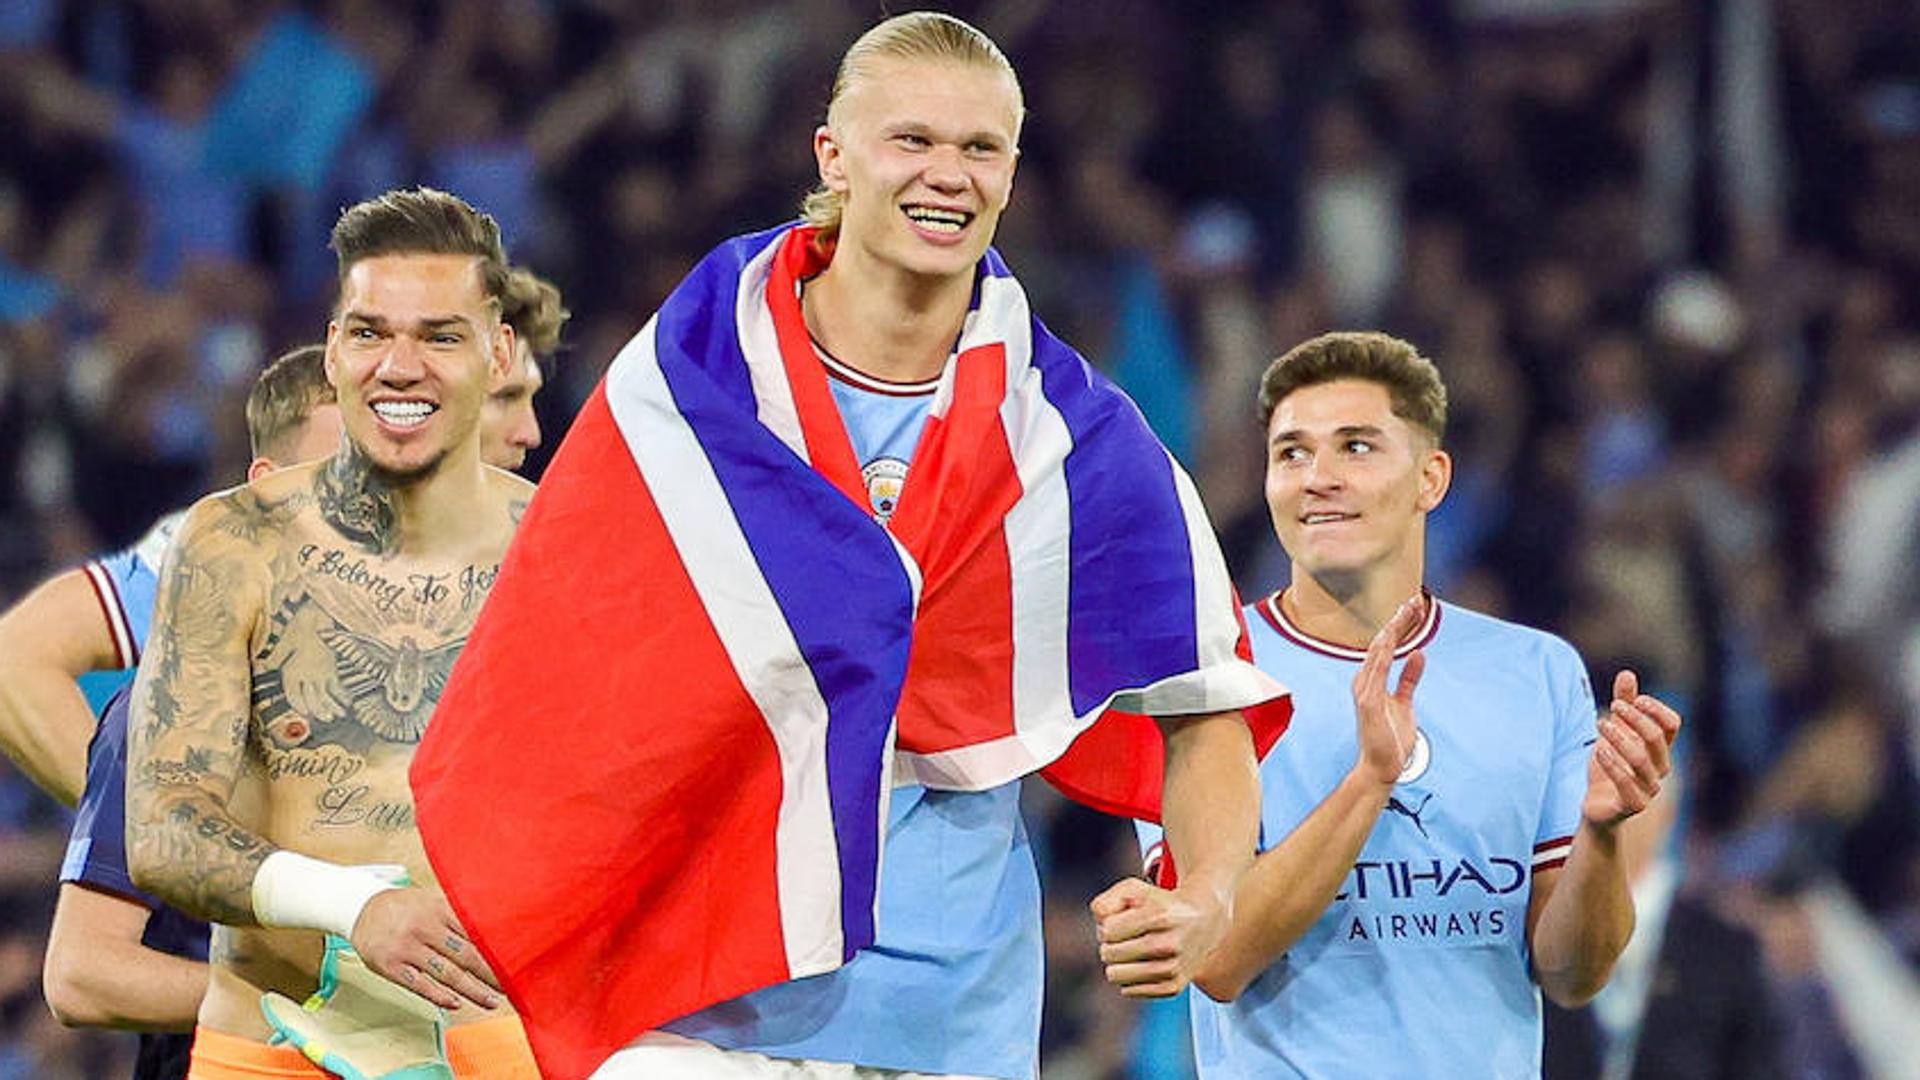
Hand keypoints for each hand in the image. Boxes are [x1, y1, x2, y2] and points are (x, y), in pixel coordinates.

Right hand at [349, 886, 501, 1009]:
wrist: (360, 908)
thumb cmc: (405, 906)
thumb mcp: (432, 899)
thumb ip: (459, 912)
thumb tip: (497, 923)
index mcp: (440, 909)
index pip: (476, 931)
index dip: (498, 948)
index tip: (518, 960)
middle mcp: (425, 928)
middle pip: (466, 954)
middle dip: (492, 973)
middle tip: (512, 985)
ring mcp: (408, 948)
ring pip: (446, 973)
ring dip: (472, 990)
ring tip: (491, 1001)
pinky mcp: (391, 966)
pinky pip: (419, 984)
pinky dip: (439, 995)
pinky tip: (457, 1003)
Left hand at [1090, 877, 1228, 997]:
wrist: (1204, 923)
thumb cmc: (1159, 905)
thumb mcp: (1133, 890)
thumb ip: (1106, 902)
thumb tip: (1102, 927)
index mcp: (1159, 916)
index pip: (1107, 931)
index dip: (1106, 926)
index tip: (1120, 921)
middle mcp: (1169, 944)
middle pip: (1108, 954)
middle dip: (1109, 945)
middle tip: (1126, 937)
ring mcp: (1173, 968)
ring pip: (1115, 976)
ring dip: (1117, 963)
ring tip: (1131, 952)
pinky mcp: (1173, 987)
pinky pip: (1128, 990)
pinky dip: (1129, 978)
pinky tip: (1144, 965)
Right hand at [1353, 597, 1426, 787]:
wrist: (1381, 766)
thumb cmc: (1390, 738)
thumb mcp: (1405, 702)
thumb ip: (1409, 678)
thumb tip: (1418, 654)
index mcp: (1372, 679)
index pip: (1386, 645)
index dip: (1400, 625)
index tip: (1414, 606)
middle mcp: (1364, 680)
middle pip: (1382, 643)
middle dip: (1398, 620)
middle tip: (1414, 600)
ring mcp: (1364, 690)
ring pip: (1378, 652)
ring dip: (1393, 630)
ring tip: (1406, 611)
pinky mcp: (1367, 702)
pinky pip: (1376, 672)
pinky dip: (1383, 654)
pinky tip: (1391, 639)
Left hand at [1583, 670, 1682, 828]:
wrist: (1599, 806)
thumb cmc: (1610, 765)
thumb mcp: (1615, 732)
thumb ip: (1623, 705)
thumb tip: (1627, 673)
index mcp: (1660, 748)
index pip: (1672, 724)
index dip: (1656, 709)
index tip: (1634, 699)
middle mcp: (1660, 767)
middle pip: (1656, 738)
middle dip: (1634, 718)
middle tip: (1612, 707)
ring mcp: (1649, 788)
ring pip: (1641, 759)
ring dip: (1619, 738)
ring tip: (1600, 724)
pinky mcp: (1633, 805)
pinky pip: (1627, 785)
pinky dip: (1612, 765)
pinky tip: (1599, 750)